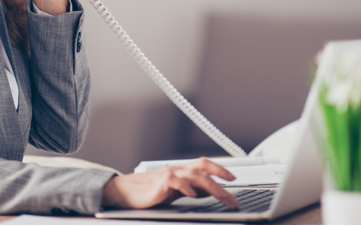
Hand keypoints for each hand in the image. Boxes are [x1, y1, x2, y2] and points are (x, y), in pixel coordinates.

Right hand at [101, 157, 238, 209]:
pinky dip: (186, 187)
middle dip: (221, 177)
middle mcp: (178, 170)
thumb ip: (192, 189)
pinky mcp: (160, 183)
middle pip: (203, 167)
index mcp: (182, 171)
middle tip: (233, 192)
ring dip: (211, 186)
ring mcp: (169, 175)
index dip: (220, 169)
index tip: (234, 179)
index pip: (205, 165)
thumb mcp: (176, 191)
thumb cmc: (149, 191)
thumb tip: (210, 192)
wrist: (125, 192)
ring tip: (222, 196)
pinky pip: (175, 181)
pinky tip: (194, 194)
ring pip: (194, 175)